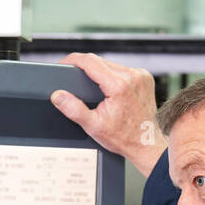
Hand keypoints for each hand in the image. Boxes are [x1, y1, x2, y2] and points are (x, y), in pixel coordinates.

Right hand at [50, 52, 167, 177]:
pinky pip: (123, 70)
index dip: (73, 60)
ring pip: (112, 64)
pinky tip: (111, 89)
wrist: (146, 144)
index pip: (90, 61)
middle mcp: (132, 76)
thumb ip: (73, 109)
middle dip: (86, 68)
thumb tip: (58, 96)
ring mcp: (141, 76)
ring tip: (94, 88)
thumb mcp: (93, 126)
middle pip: (100, 61)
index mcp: (119, 85)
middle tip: (76, 81)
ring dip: (100, 72)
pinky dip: (114, 76)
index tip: (63, 63)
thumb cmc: (124, 138)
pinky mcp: (145, 78)